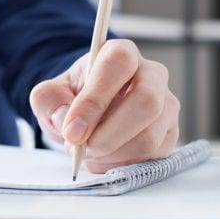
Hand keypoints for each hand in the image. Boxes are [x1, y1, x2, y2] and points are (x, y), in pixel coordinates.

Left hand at [30, 39, 179, 172]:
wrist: (89, 115)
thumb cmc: (72, 99)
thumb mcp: (49, 95)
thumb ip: (49, 101)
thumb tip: (68, 121)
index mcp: (121, 53)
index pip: (119, 64)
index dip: (95, 99)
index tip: (72, 130)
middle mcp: (151, 74)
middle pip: (147, 101)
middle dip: (108, 135)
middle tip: (80, 149)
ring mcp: (166, 105)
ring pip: (150, 136)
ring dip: (112, 154)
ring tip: (88, 153)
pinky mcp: (170, 134)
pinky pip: (152, 157)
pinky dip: (122, 165)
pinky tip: (104, 158)